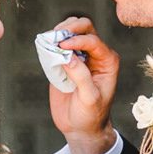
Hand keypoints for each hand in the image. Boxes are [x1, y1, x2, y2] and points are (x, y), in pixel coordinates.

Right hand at [48, 15, 118, 153]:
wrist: (80, 126)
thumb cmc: (91, 114)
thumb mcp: (90, 99)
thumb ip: (81, 77)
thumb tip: (67, 56)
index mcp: (107, 61)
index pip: (93, 40)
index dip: (77, 40)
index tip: (62, 46)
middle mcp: (95, 55)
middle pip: (85, 27)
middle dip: (70, 28)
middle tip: (55, 36)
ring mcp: (80, 56)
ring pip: (72, 31)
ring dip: (60, 32)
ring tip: (49, 41)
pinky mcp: (65, 61)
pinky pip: (58, 44)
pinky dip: (50, 42)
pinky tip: (45, 47)